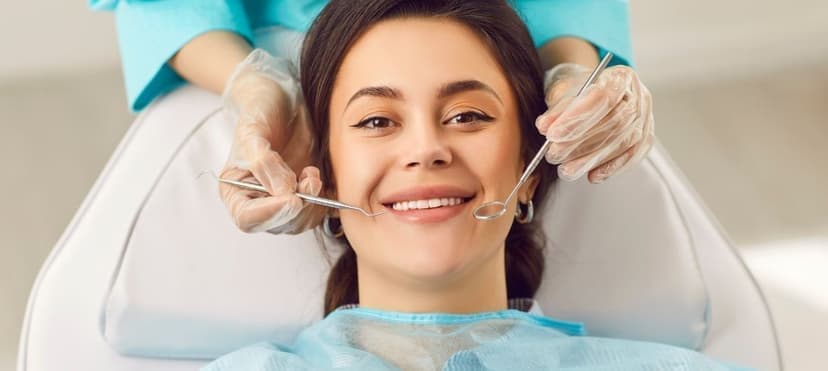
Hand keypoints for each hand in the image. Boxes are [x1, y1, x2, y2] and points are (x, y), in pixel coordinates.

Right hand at [219, 49, 323, 232]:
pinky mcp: (309, 196)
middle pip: (278, 225)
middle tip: (310, 179)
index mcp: (236, 191)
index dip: (269, 214)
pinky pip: (321, 212)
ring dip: (313, 202)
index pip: (247, 219)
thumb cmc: (261, 112)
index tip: (291, 199)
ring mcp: (285, 201)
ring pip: (302, 221)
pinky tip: (320, 174)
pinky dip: (326, 199)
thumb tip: (284, 192)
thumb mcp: (253, 130)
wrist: (285, 100)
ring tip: (313, 172)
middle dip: (297, 206)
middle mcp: (260, 202)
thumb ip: (263, 162)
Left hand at [535, 63, 654, 182]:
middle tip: (555, 155)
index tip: (553, 134)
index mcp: (619, 76)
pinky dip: (611, 167)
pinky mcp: (645, 138)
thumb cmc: (578, 91)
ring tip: (567, 170)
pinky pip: (633, 155)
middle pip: (616, 122)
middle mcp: (638, 95)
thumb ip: (556, 110)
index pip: (603, 97)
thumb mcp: (562, 94)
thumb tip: (545, 127)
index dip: (578, 118)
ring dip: (593, 159)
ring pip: (625, 141)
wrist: (593, 93)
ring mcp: (645, 117)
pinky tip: (592, 175)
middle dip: (582, 142)